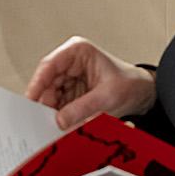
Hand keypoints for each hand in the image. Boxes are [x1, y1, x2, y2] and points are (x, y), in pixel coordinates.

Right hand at [26, 37, 155, 130]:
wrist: (143, 93)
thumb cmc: (130, 84)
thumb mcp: (107, 97)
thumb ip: (83, 108)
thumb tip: (60, 120)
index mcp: (77, 51)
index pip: (49, 66)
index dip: (37, 83)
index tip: (31, 100)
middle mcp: (70, 62)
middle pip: (47, 83)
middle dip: (47, 103)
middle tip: (45, 121)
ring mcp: (69, 77)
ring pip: (51, 96)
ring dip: (55, 111)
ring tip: (60, 124)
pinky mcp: (71, 92)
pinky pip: (59, 104)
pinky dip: (61, 115)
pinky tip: (66, 123)